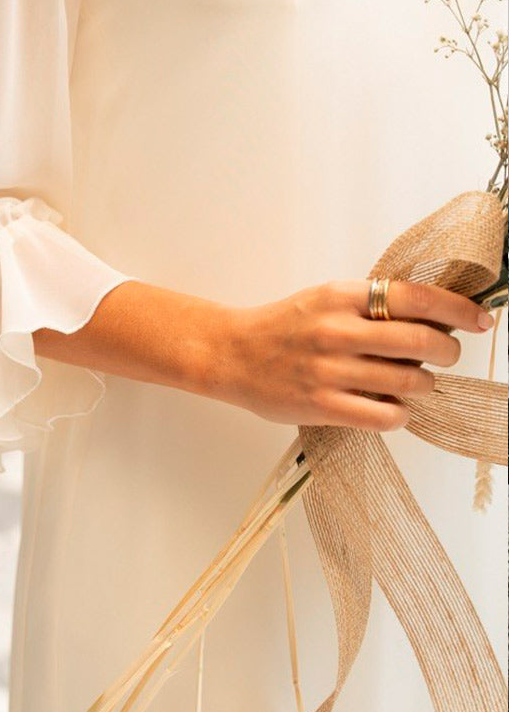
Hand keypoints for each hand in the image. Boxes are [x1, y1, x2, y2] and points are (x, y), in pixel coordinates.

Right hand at [208, 279, 491, 431]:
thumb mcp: (325, 300)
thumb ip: (370, 305)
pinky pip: (385, 415)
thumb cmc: (283, 328)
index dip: (458, 309)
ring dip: (424, 384)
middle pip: (421, 341)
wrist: (231, 353)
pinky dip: (400, 413)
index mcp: (340, 296)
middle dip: (448, 350)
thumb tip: (433, 317)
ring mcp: (329, 370)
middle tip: (447, 353)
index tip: (480, 319)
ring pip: (409, 382)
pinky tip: (391, 406)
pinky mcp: (322, 406)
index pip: (416, 297)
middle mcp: (336, 330)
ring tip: (413, 382)